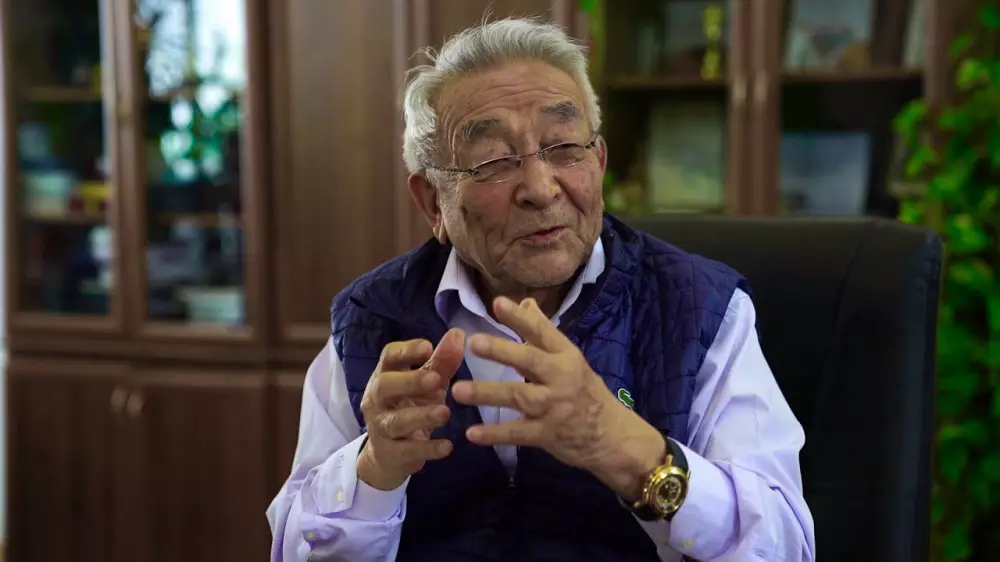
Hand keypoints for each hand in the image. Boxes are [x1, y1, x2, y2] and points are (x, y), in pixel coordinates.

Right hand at [358, 328, 465, 489]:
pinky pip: (407, 450)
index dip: (406, 351)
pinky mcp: (390, 453)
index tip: (427, 347)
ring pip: (396, 421)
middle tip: (435, 380)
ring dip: (421, 416)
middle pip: (385, 386)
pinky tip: (447, 447)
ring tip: (445, 413)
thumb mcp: (428, 384)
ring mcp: (380, 426)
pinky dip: (428, 448)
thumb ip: (442, 361)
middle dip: (409, 382)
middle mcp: (377, 398)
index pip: (389, 357)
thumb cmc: (410, 406)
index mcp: (386, 374)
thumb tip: (459, 333)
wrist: (388, 454)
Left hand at [451, 297, 664, 500]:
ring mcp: (555, 407)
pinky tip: (472, 434)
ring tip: (458, 391)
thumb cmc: (587, 394)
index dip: (520, 318)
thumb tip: (526, 302)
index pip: (543, 332)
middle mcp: (562, 378)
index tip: (497, 303)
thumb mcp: (571, 360)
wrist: (613, 438)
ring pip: (518, 397)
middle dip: (501, 351)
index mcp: (567, 357)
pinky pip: (518, 433)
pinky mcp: (549, 435)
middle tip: (474, 343)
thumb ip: (544, 334)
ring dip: (487, 394)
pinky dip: (495, 434)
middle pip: (529, 361)